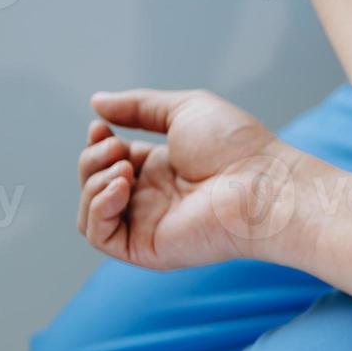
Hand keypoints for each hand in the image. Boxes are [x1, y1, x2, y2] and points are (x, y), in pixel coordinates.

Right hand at [76, 89, 294, 269]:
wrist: (262, 184)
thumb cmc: (238, 147)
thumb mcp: (184, 110)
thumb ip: (139, 106)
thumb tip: (97, 101)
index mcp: (161, 169)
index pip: (109, 160)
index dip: (96, 143)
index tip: (101, 126)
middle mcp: (152, 199)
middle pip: (93, 183)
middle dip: (92, 159)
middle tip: (118, 147)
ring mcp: (148, 225)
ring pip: (90, 212)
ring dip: (92, 182)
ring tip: (124, 165)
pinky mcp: (148, 249)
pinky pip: (100, 236)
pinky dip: (97, 207)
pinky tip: (121, 186)